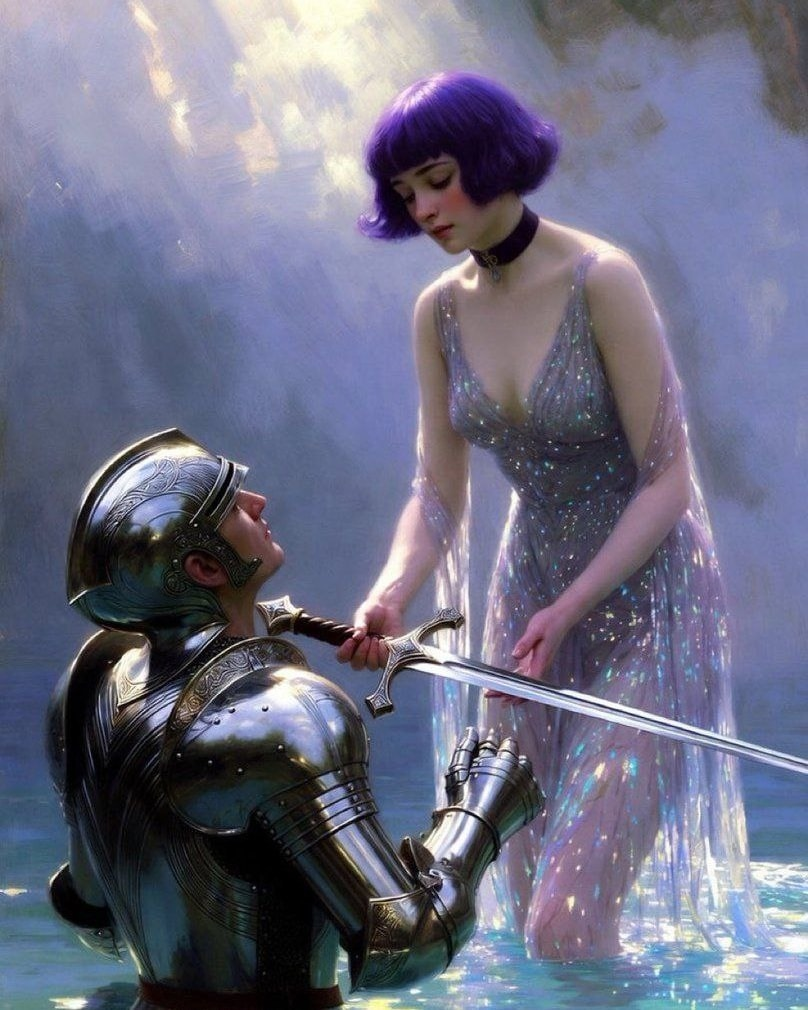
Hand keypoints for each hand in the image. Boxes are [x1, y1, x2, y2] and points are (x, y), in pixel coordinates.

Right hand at [335, 599, 402, 670]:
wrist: (388, 607)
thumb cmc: (372, 612)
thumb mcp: (363, 616)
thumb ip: (359, 626)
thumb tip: (357, 637)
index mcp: (351, 645)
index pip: (342, 657)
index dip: (344, 652)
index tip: (351, 640)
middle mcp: (362, 654)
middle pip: (357, 665)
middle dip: (361, 653)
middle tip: (367, 638)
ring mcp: (375, 656)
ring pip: (371, 666)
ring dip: (373, 654)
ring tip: (376, 639)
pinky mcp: (388, 655)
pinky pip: (385, 663)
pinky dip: (383, 654)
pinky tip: (384, 642)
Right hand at [444, 727, 543, 844]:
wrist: (478, 829)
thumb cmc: (463, 798)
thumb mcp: (459, 770)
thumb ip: (466, 747)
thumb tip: (472, 729)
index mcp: (500, 758)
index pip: (498, 743)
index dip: (493, 740)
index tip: (491, 739)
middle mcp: (518, 768)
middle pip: (514, 751)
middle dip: (507, 751)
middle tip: (499, 758)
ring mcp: (528, 785)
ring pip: (526, 767)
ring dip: (519, 767)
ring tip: (508, 776)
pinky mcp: (535, 802)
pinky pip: (535, 789)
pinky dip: (527, 788)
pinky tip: (517, 793)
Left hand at [484, 600, 575, 702]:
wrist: (561, 617)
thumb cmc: (549, 622)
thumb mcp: (535, 630)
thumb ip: (525, 643)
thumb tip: (515, 655)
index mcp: (540, 662)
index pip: (526, 683)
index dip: (514, 691)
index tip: (501, 694)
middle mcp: (539, 667)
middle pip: (524, 687)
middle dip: (507, 693)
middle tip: (489, 695)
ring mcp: (537, 664)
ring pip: (523, 683)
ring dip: (509, 689)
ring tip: (494, 694)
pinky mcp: (534, 660)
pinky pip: (523, 675)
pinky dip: (514, 681)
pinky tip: (506, 683)